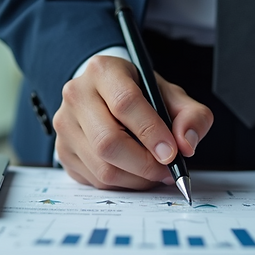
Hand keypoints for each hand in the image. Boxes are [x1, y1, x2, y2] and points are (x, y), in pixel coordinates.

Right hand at [53, 55, 213, 189]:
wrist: (107, 96)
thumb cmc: (140, 94)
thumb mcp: (171, 95)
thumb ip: (191, 116)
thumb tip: (187, 145)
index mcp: (103, 71)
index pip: (125, 103)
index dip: (151, 132)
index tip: (172, 153)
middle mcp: (77, 95)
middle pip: (108, 142)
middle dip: (145, 164)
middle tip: (167, 170)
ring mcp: (65, 125)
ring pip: (102, 167)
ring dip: (136, 179)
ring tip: (156, 172)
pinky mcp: (63, 151)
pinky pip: (95, 180)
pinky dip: (122, 184)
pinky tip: (136, 173)